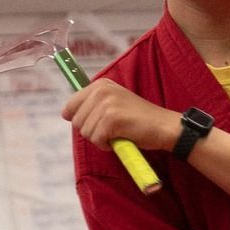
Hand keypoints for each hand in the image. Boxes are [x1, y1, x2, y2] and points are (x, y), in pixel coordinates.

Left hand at [62, 79, 178, 152]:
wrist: (163, 126)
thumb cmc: (138, 120)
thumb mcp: (114, 103)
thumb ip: (92, 104)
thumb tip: (65, 113)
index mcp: (100, 84)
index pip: (70, 105)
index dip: (80, 119)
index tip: (96, 122)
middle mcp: (101, 90)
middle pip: (76, 121)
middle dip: (91, 131)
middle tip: (111, 129)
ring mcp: (106, 104)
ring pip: (85, 132)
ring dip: (100, 139)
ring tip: (117, 132)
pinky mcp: (111, 119)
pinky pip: (96, 140)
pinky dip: (106, 145)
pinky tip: (120, 138)